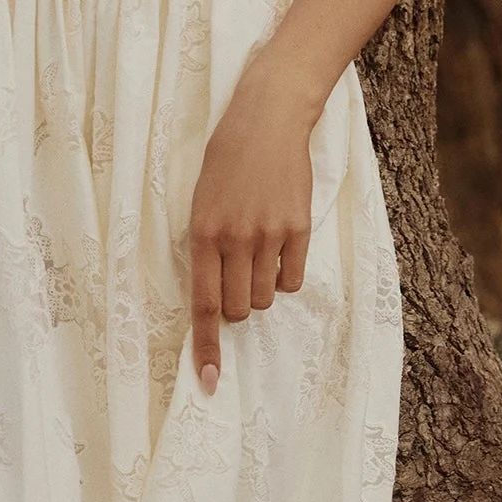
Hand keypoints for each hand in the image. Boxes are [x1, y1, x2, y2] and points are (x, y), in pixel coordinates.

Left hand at [186, 61, 317, 395]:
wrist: (268, 120)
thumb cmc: (227, 161)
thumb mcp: (202, 201)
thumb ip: (208, 248)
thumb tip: (217, 296)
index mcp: (203, 234)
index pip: (205, 305)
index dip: (206, 347)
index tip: (209, 381)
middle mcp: (235, 239)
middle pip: (239, 308)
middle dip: (237, 305)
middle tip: (238, 275)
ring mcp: (269, 235)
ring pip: (266, 297)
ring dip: (261, 288)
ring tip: (258, 252)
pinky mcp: (299, 228)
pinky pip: (293, 279)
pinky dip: (286, 275)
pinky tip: (280, 247)